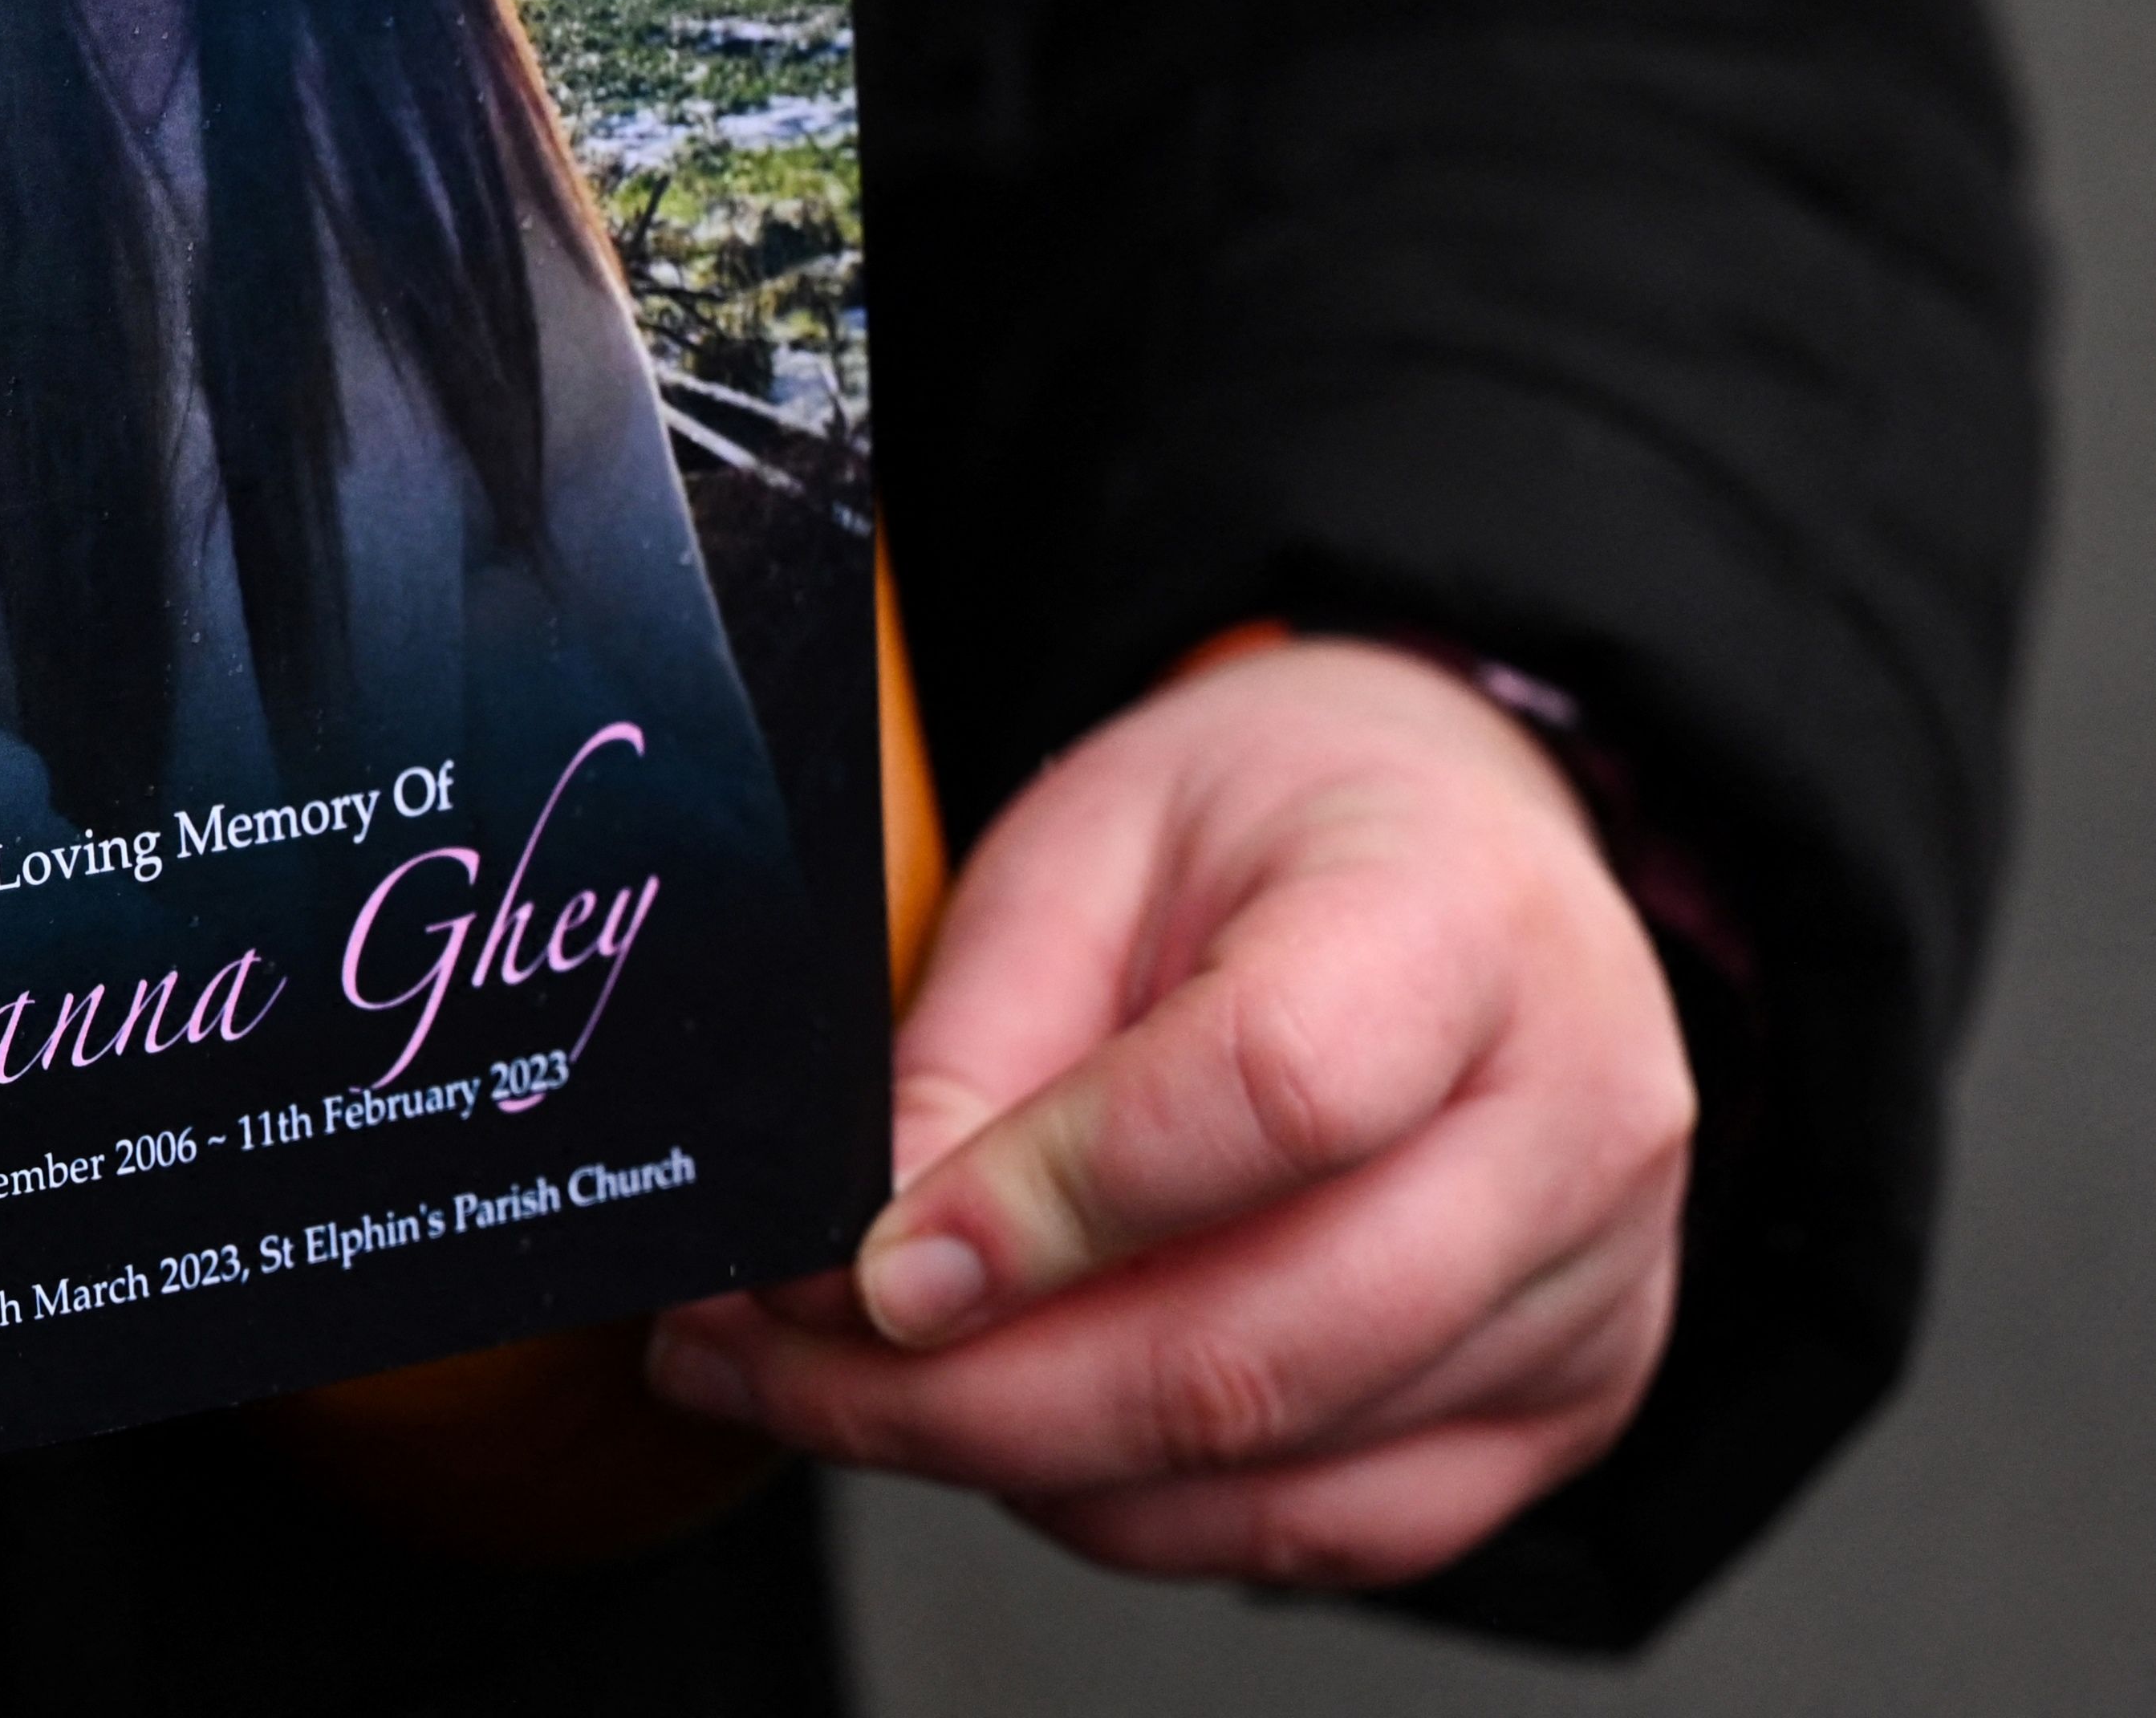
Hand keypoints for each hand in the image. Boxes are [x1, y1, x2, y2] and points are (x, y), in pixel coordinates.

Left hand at [645, 639, 1693, 1586]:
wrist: (1464, 846)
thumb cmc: (1279, 823)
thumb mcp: (1090, 839)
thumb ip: (977, 1042)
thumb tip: (862, 1249)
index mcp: (1464, 924)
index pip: (1268, 1096)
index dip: (1041, 1205)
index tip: (862, 1261)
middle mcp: (1575, 1128)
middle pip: (1261, 1344)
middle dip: (964, 1397)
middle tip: (764, 1364)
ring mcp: (1592, 1296)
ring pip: (1273, 1474)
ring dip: (1014, 1465)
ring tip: (834, 1392)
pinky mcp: (1561, 1410)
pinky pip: (1323, 1533)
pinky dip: (1135, 1510)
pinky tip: (1008, 1430)